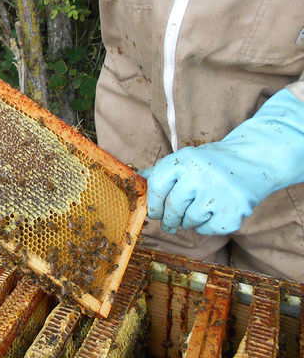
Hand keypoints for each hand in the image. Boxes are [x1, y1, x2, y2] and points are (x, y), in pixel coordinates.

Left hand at [142, 89, 303, 235]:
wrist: (253, 160)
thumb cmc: (212, 162)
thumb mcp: (185, 159)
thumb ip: (161, 171)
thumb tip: (136, 180)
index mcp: (183, 161)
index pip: (156, 187)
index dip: (152, 203)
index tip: (153, 213)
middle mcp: (199, 176)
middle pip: (172, 208)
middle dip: (168, 220)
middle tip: (169, 224)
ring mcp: (217, 195)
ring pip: (189, 221)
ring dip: (188, 221)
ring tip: (198, 210)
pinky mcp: (233, 213)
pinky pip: (207, 229)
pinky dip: (206, 226)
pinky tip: (213, 213)